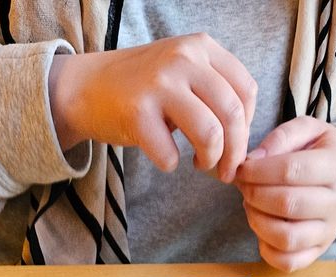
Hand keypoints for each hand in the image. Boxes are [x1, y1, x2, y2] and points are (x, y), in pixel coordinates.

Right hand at [49, 33, 256, 183]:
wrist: (88, 87)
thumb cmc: (142, 89)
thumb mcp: (184, 71)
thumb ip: (215, 90)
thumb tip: (244, 139)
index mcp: (201, 47)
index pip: (246, 91)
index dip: (247, 127)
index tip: (235, 144)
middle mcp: (183, 59)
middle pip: (233, 115)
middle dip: (235, 153)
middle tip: (225, 171)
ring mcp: (159, 84)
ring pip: (210, 134)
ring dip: (211, 161)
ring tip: (200, 165)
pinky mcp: (137, 112)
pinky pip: (170, 155)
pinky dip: (170, 165)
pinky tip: (165, 157)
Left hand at [237, 117, 335, 270]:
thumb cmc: (318, 151)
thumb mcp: (306, 130)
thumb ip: (280, 138)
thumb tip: (254, 161)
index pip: (291, 170)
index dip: (258, 171)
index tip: (242, 169)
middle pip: (287, 204)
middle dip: (255, 194)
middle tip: (244, 187)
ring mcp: (329, 231)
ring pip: (286, 237)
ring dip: (257, 222)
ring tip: (251, 206)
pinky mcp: (318, 252)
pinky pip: (288, 262)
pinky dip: (266, 250)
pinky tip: (261, 229)